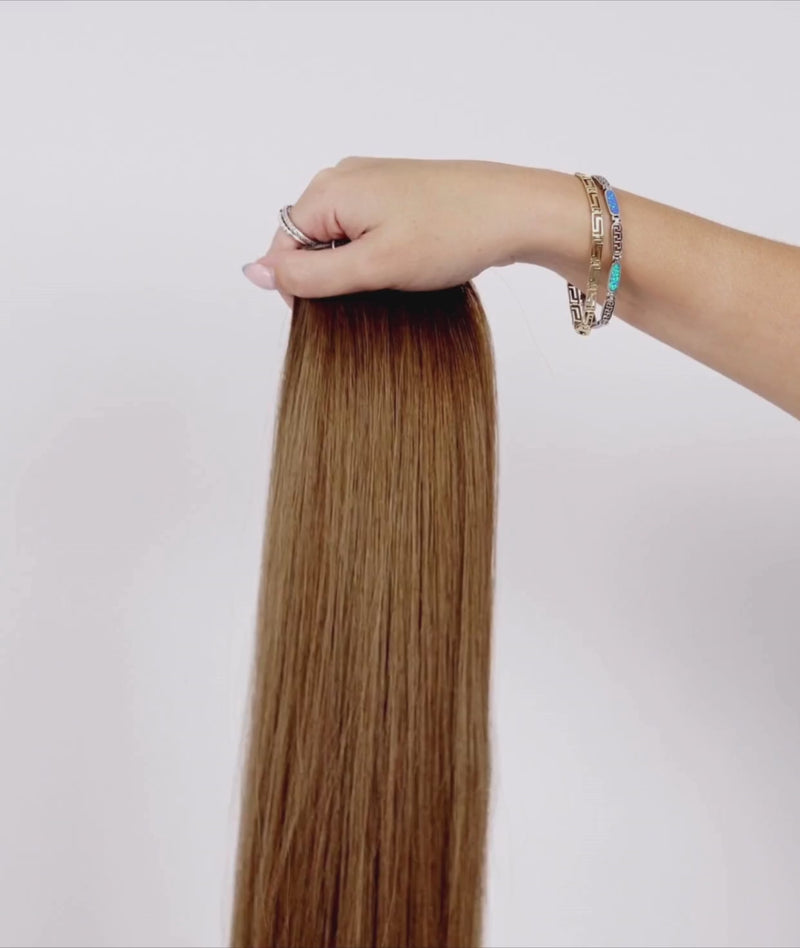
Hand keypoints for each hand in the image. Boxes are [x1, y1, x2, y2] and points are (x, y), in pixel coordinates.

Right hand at [242, 157, 540, 304]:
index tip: (341, 309)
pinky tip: (407, 262)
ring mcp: (372, 182)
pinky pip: (364, 231)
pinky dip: (376, 254)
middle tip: (375, 291)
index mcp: (328, 189)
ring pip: (338, 240)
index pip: (282, 249)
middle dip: (331, 276)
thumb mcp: (372, 265)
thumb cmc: (450, 233)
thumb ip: (309, 274)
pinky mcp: (396, 193)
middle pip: (307, 242)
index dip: (302, 288)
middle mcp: (343, 177)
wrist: (515, 211)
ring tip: (395, 276)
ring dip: (356, 268)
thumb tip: (253, 271)